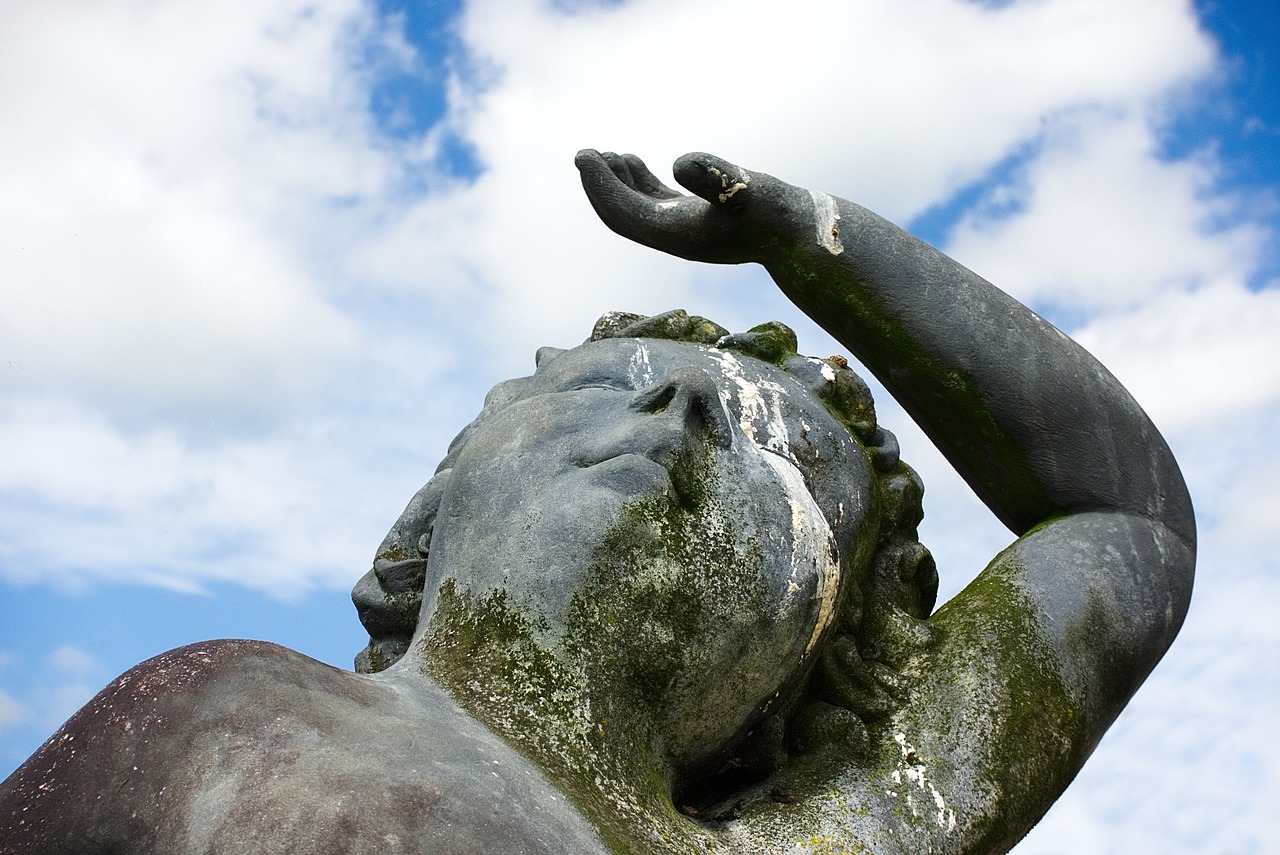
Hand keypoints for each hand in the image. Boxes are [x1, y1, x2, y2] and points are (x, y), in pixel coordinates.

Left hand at [575, 149, 804, 264]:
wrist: (798, 234)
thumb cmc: (775, 213)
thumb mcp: (747, 189)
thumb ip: (715, 177)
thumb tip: (678, 162)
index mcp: (678, 235)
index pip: (626, 212)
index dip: (600, 185)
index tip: (584, 156)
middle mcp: (675, 237)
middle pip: (622, 214)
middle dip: (599, 186)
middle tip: (583, 153)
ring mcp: (683, 230)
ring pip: (636, 208)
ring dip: (615, 183)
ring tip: (603, 154)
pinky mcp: (693, 221)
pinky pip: (653, 203)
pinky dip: (637, 184)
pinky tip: (631, 163)